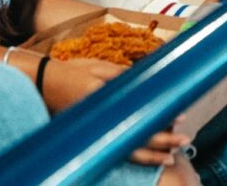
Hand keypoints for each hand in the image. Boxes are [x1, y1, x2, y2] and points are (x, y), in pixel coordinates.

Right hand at [45, 57, 191, 165]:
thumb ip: (122, 76)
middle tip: (184, 139)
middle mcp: (102, 121)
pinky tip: (148, 158)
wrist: (42, 85)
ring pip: (128, 150)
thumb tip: (149, 81)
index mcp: (105, 100)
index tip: (179, 115)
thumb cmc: (71, 73)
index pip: (139, 112)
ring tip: (172, 156)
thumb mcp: (97, 67)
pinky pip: (116, 152)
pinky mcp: (93, 139)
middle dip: (163, 140)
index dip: (160, 116)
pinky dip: (135, 156)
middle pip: (137, 136)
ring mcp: (97, 132)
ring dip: (152, 154)